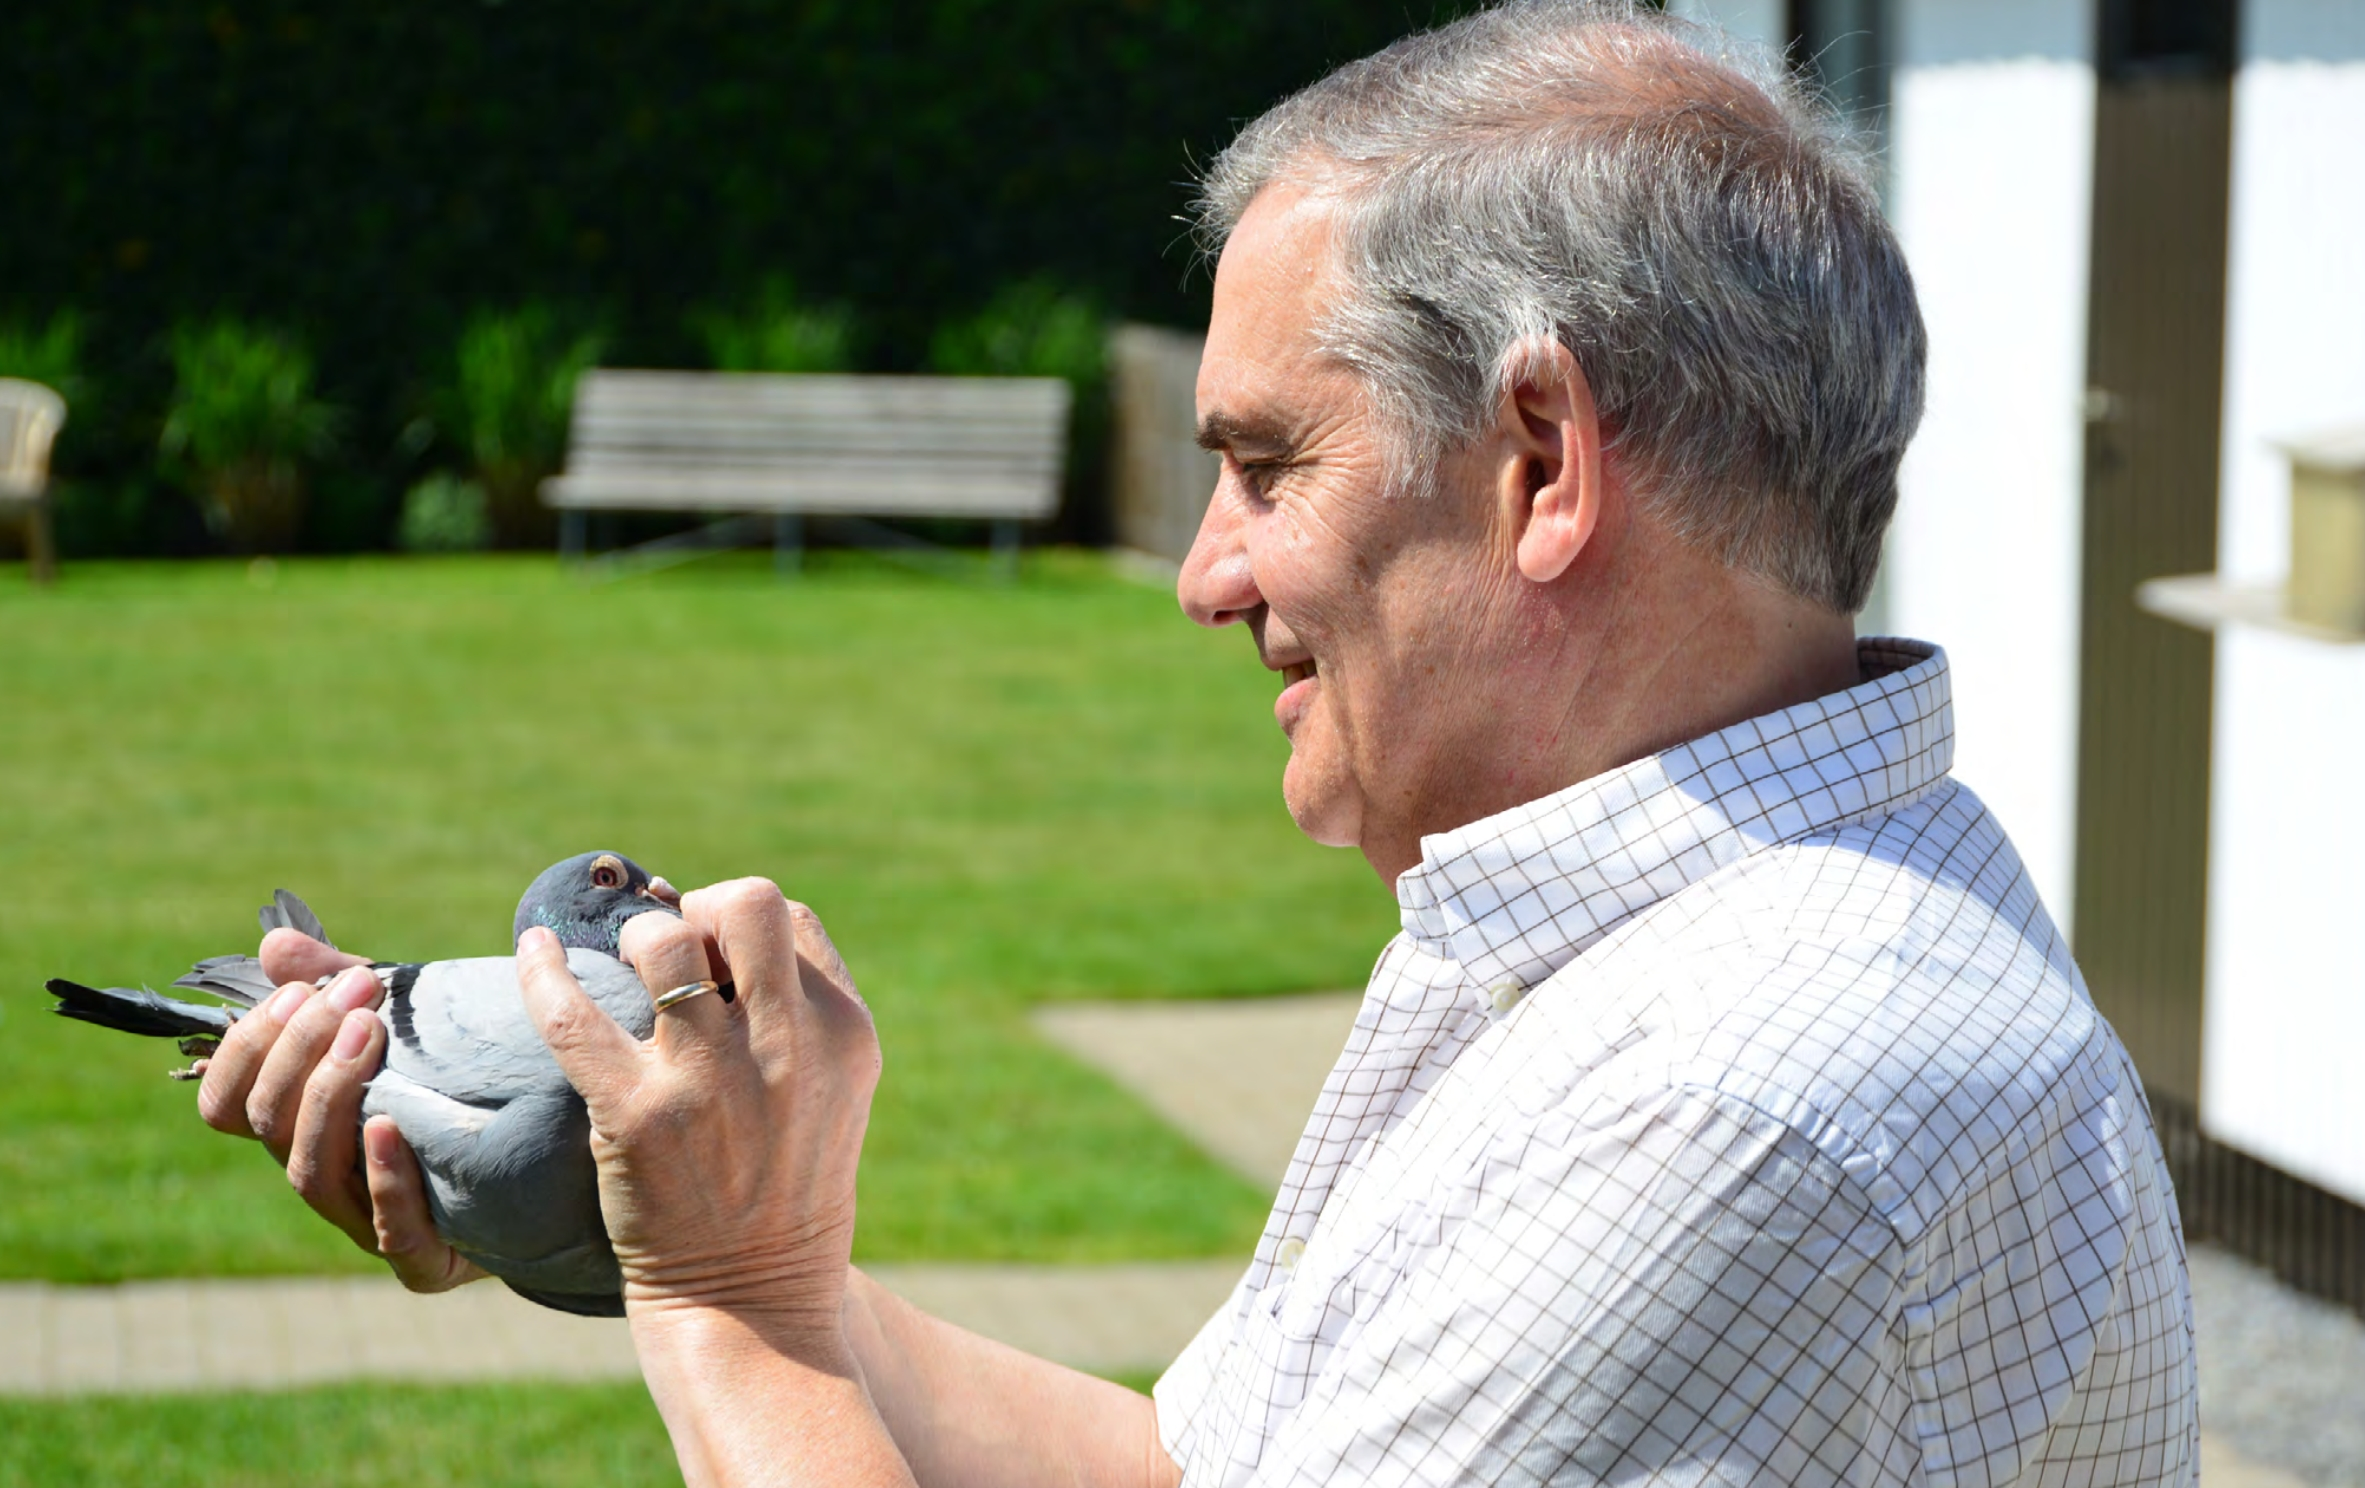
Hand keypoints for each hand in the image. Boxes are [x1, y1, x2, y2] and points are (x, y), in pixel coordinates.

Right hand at [194, 928, 485, 1292]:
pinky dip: (383, 1177)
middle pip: (268, 1126)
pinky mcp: (427, 1261)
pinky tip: (390, 1126)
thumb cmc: (466, 1086)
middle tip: (360, 992)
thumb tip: (274, 943)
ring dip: (331, 1094)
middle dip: (301, 1049)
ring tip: (369, 1032)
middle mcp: (326, 1180)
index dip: (247, 1048)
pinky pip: (391, 1231)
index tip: (298, 990)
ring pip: (309, 1174)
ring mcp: (369, 1226)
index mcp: (304, 1130)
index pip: (228, 1104)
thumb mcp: (407, 1027)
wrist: (559, 1164)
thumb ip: (341, 985)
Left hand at [515, 879, 880, 1349]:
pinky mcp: (638, 1115)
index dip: (739, 924)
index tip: (708, 950)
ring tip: (616, 964)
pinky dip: (541, 973)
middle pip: (746, 903)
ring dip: (631, 939)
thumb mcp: (834, 1092)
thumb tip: (707, 926)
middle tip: (668, 947)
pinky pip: (571, 1014)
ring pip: (662, 939)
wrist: (752, 1302)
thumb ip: (800, 1015)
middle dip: (698, 907)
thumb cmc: (786, 1189)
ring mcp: (712, 1078)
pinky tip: (533, 950)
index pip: (793, 919)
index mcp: (844, 1032)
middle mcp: (790, 1045)